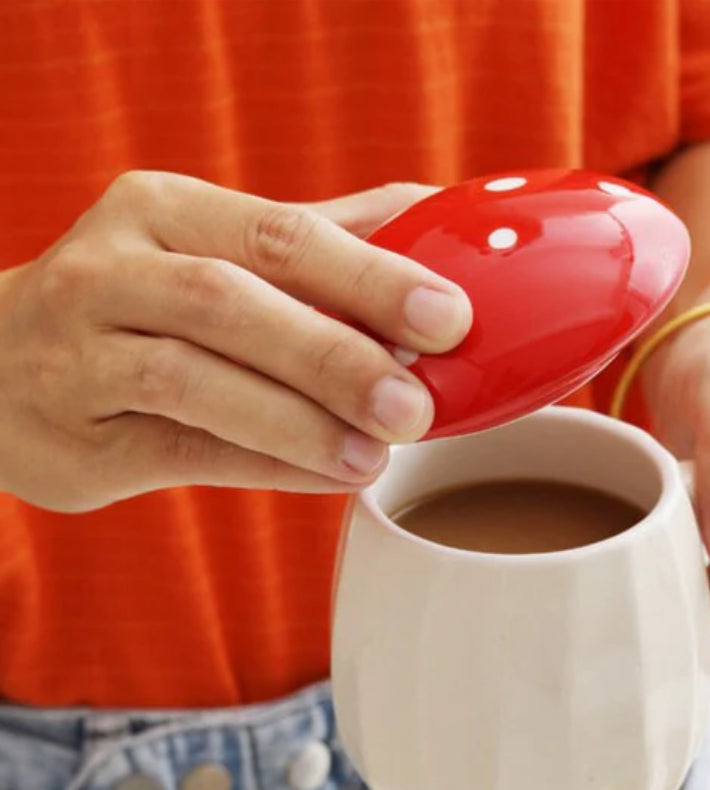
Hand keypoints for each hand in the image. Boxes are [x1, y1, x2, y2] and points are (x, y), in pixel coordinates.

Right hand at [0, 173, 470, 511]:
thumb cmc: (142, 300)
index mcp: (164, 210)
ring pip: (194, 380)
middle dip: (334, 355)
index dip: (369, 276)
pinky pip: (181, 449)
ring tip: (376, 454)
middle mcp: (110, 269)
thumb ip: (320, 239)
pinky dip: (265, 465)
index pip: (279, 233)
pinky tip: (328, 477)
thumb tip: (440, 220)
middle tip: (417, 405)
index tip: (448, 318)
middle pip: (232, 302)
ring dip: (299, 421)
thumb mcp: (213, 247)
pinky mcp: (79, 435)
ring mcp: (80, 352)